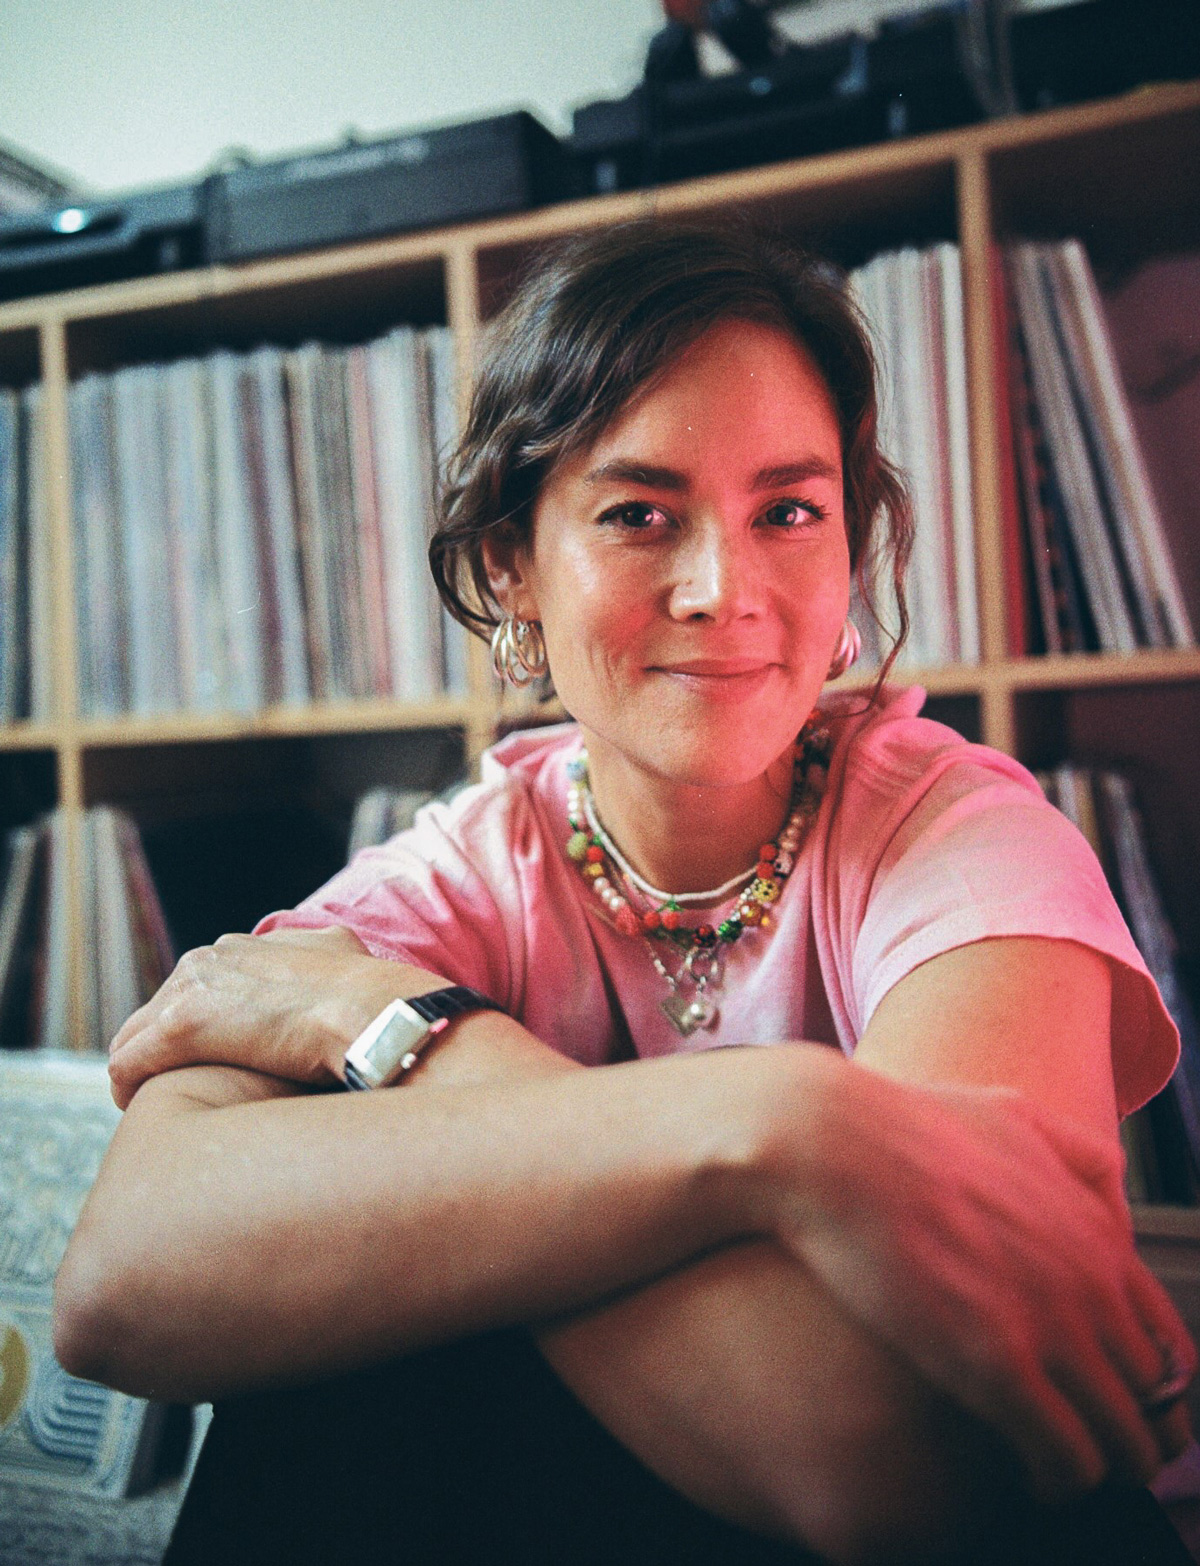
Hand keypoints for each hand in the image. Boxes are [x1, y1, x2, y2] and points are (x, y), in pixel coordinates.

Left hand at [107, 927, 427, 1108]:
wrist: (377, 1015)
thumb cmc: (371, 997)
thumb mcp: (341, 955)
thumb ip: (316, 956)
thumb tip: (331, 952)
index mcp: (243, 947)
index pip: (197, 986)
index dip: (202, 1027)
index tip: (211, 1059)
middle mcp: (212, 958)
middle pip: (159, 1010)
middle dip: (164, 1048)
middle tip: (180, 1088)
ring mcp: (195, 988)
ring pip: (137, 1035)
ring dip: (144, 1070)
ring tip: (154, 1105)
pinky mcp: (184, 1024)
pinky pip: (129, 1063)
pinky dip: (130, 1088)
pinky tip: (141, 1110)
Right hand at [759, 1060, 1195, 1501]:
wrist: (831, 1142)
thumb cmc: (903, 1126)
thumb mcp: (1013, 1113)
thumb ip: (1078, 1155)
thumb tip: (1112, 1209)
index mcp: (1096, 1232)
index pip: (1168, 1341)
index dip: (1150, 1385)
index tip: (1113, 1402)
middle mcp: (1090, 1282)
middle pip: (1156, 1398)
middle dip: (1132, 1430)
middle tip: (1087, 1444)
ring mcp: (1049, 1326)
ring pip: (1128, 1442)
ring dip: (1106, 1466)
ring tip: (1059, 1470)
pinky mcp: (996, 1367)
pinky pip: (1068, 1460)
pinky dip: (1060, 1481)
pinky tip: (1025, 1475)